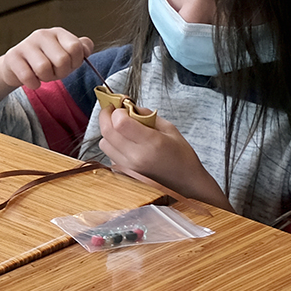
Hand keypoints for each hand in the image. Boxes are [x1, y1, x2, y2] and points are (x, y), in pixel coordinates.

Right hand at [0, 28, 92, 111]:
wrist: (17, 66)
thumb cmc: (45, 60)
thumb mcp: (64, 53)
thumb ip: (80, 49)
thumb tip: (87, 48)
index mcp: (58, 33)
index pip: (76, 47)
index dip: (75, 62)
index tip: (68, 65)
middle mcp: (42, 35)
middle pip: (62, 60)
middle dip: (60, 73)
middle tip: (54, 72)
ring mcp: (26, 45)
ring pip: (44, 68)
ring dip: (46, 78)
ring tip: (42, 75)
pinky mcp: (12, 57)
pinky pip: (28, 77)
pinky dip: (33, 84)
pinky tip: (32, 80)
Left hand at [97, 110, 232, 210]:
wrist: (187, 184)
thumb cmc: (182, 156)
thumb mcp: (169, 128)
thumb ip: (146, 114)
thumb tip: (128, 106)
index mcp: (151, 143)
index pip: (120, 122)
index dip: (117, 111)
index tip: (122, 106)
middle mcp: (136, 157)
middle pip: (106, 131)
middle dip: (106, 116)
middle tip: (113, 110)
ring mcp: (128, 168)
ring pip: (104, 143)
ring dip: (108, 132)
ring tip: (122, 129)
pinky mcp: (124, 174)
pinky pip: (109, 155)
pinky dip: (113, 146)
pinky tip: (126, 144)